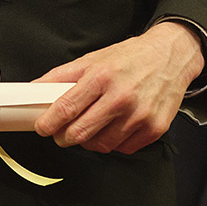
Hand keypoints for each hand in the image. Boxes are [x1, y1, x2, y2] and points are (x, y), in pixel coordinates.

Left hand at [33, 22, 202, 154]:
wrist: (170, 56)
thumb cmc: (131, 57)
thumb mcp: (93, 59)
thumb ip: (62, 75)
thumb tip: (36, 89)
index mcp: (102, 77)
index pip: (66, 108)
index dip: (49, 123)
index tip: (42, 128)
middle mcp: (121, 97)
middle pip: (80, 133)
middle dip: (64, 137)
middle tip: (62, 133)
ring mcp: (139, 116)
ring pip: (101, 145)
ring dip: (89, 141)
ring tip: (90, 127)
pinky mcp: (154, 129)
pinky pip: (123, 149)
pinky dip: (113, 142)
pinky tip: (113, 127)